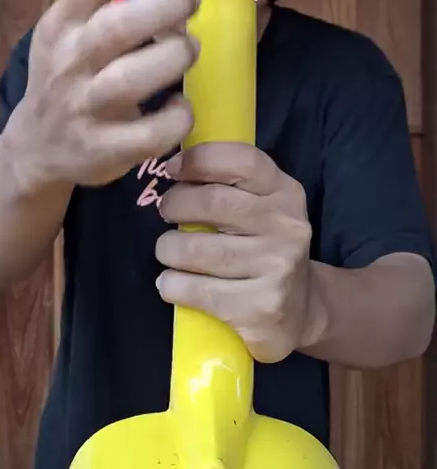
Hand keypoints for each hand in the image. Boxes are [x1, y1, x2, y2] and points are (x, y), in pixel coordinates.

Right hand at [5, 0, 202, 192]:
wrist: (36, 149)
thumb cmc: (67, 73)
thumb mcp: (68, 23)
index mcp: (62, 22)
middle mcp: (69, 61)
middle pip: (119, 25)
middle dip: (169, 6)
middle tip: (191, 1)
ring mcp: (84, 108)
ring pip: (134, 78)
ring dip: (176, 56)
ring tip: (187, 48)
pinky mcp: (104, 150)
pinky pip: (151, 133)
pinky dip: (177, 116)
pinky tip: (180, 104)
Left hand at [156, 143, 324, 362]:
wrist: (302, 310)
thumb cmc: (266, 246)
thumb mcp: (265, 206)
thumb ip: (231, 181)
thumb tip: (176, 161)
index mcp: (286, 193)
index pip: (243, 160)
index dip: (201, 159)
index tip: (173, 168)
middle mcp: (286, 227)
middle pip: (212, 202)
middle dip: (175, 204)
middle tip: (167, 212)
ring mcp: (275, 269)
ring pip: (194, 249)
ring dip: (167, 248)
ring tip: (169, 251)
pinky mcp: (259, 309)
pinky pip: (193, 289)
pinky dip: (170, 284)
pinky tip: (172, 283)